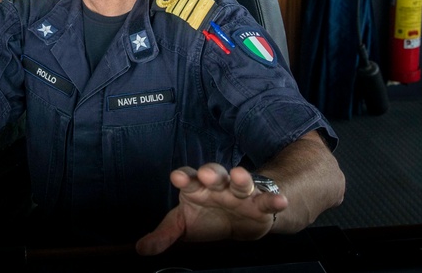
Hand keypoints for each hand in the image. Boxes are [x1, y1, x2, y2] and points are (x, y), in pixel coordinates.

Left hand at [135, 164, 285, 255]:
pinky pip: (266, 200)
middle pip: (214, 175)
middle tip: (206, 174)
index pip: (188, 179)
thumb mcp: (183, 225)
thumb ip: (164, 235)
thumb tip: (142, 248)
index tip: (177, 177)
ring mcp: (239, 193)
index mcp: (196, 187)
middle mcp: (218, 186)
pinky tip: (279, 201)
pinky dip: (273, 199)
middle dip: (210, 173)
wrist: (240, 219)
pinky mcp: (259, 204)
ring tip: (240, 176)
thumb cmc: (207, 217)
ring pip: (240, 182)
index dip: (183, 176)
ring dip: (241, 178)